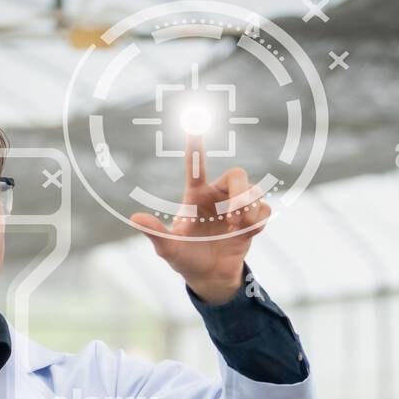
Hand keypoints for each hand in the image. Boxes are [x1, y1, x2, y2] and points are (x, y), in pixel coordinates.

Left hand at [129, 132, 271, 304]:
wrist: (209, 277)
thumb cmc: (185, 259)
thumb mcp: (168, 249)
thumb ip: (155, 233)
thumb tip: (134, 218)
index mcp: (196, 197)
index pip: (196, 167)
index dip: (196, 146)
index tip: (195, 120)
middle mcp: (218, 196)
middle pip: (238, 174)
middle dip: (240, 194)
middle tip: (233, 217)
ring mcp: (236, 207)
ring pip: (255, 192)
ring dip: (249, 211)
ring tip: (236, 229)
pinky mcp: (252, 220)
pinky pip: (265, 210)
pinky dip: (258, 221)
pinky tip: (246, 234)